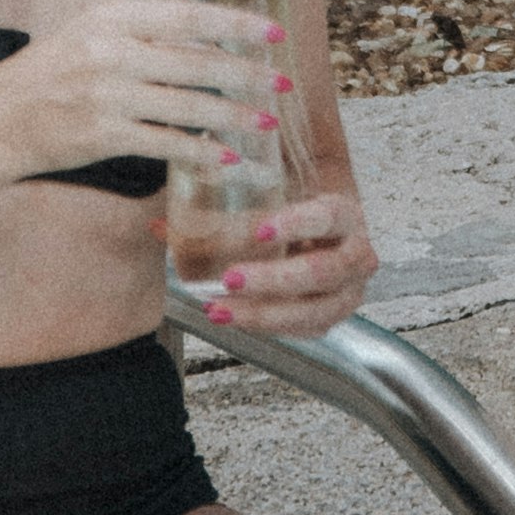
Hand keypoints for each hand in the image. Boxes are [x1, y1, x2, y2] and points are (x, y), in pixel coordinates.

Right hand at [0, 0, 281, 189]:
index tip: (275, 32)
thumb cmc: (53, 74)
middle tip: (283, 83)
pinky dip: (200, 151)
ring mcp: (106, 93)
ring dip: (234, 116)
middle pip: (197, 62)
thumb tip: (211, 36)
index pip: (189, 16)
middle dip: (247, 74)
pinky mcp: (102, 134)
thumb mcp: (93, 33)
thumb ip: (145, 31)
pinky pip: (166, 143)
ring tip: (265, 122)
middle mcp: (111, 50)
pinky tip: (227, 158)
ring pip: (188, 105)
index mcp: (113, 16)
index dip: (237, 24)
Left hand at [183, 183, 377, 333]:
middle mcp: (355, 253)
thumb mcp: (271, 186)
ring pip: (315, 311)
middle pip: (321, 272)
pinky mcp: (331, 314)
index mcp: (345, 212)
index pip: (327, 216)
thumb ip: (225, 189)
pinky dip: (267, 326)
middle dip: (273, 280)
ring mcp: (348, 290)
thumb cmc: (295, 200)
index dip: (296, 224)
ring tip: (220, 309)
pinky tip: (233, 318)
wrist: (321, 224)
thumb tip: (159, 223)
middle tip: (230, 278)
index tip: (258, 230)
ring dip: (265, 314)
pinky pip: (304, 329)